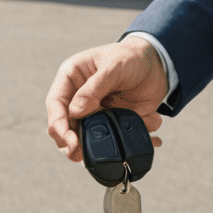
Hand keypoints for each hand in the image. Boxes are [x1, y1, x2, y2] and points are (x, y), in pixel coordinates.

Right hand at [45, 39, 166, 161]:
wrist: (157, 65)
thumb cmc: (131, 57)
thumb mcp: (114, 66)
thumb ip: (95, 87)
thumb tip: (76, 112)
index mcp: (72, 77)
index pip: (56, 104)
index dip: (58, 125)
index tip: (70, 141)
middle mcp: (79, 97)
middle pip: (65, 126)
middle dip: (70, 143)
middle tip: (79, 155)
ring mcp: (94, 112)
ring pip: (84, 137)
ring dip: (94, 149)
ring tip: (106, 154)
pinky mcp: (110, 122)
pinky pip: (109, 140)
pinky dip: (120, 147)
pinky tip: (137, 144)